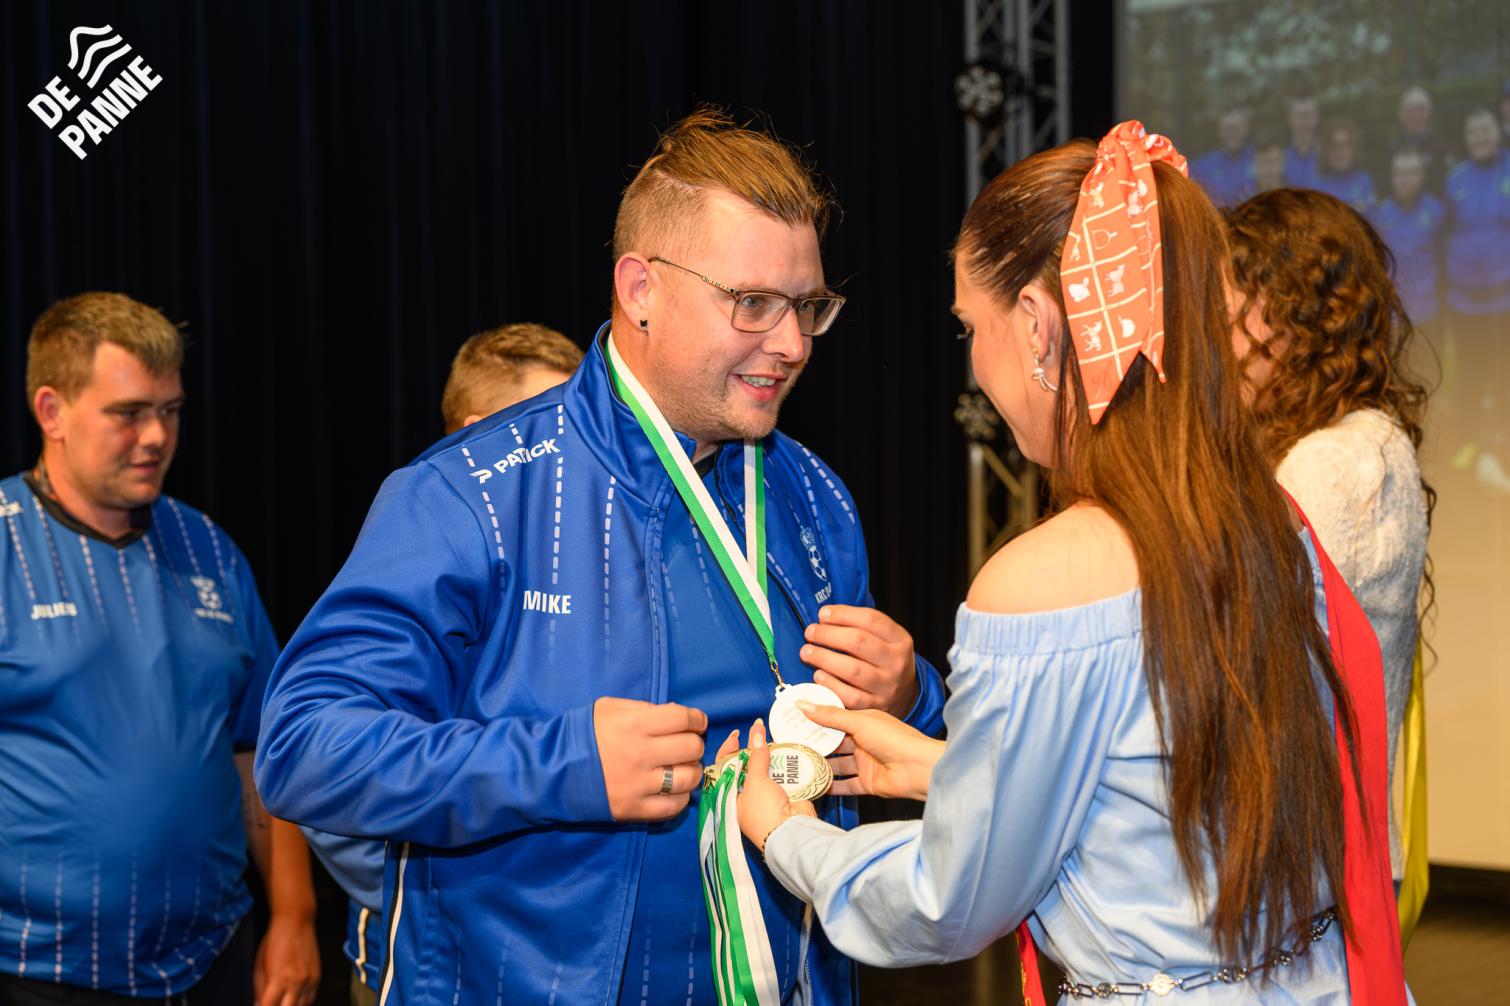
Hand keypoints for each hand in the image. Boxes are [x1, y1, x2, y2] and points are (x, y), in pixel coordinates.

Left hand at [253, 911, 319, 1005]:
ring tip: (282, 1001)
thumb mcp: (259, 965)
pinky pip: (310, 999)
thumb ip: (259, 988)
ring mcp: (310, 980)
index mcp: (279, 979)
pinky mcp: (317, 977)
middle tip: (271, 1003)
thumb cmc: (274, 940)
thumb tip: (258, 1004)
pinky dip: (300, 1003)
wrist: (296, 921)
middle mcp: (297, 982)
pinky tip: (292, 1000)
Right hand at [594, 697, 707, 820]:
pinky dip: (680, 798)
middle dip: (694, 744)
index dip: (697, 719)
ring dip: (691, 771)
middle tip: (686, 745)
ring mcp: (638, 784)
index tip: (697, 722)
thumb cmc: (583, 733)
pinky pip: (672, 807)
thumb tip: (677, 714)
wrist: (550, 769)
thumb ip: (644, 709)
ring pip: (688, 779)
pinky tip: (674, 790)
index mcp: (635, 725)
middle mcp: (640, 754)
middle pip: (691, 748)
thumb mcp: (610, 708)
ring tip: (682, 768)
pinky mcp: (633, 809)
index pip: (683, 719)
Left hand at [723, 722, 817, 852]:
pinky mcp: (782, 796)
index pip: (723, 769)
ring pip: (763, 769)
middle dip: (751, 749)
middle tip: (757, 731)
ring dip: (768, 755)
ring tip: (771, 738)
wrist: (790, 832)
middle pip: (745, 767)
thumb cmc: (763, 812)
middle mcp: (744, 797)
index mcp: (729, 797)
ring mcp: (764, 796)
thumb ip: (756, 757)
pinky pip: (780, 775)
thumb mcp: (755, 782)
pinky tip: (785, 751)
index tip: (736, 735)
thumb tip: (757, 734)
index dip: (728, 750)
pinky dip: (782, 765)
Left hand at [801, 605, 918, 717]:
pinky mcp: (875, 707)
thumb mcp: (885, 639)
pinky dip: (830, 684)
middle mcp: (896, 662)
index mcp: (900, 640)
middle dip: (828, 634)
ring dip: (823, 658)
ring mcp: (887, 687)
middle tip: (810, 632)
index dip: (843, 614)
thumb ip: (860, 626)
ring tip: (807, 652)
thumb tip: (824, 618)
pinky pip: (849, 696)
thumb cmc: (884, 660)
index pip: (871, 620)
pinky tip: (818, 675)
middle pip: (858, 642)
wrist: (905, 696)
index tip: (822, 614)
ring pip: (852, 670)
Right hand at [804, 701, 943, 800]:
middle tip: (791, 745)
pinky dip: (833, 787)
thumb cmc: (895, 739)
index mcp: (864, 721)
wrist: (919, 769)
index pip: (835, 718)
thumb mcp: (859, 722)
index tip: (794, 720)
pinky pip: (846, 785)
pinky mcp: (868, 783)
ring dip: (821, 766)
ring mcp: (866, 763)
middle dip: (815, 744)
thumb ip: (830, 716)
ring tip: (799, 766)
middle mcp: (863, 741)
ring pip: (838, 765)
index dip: (816, 719)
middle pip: (834, 743)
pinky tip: (816, 786)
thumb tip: (803, 705)